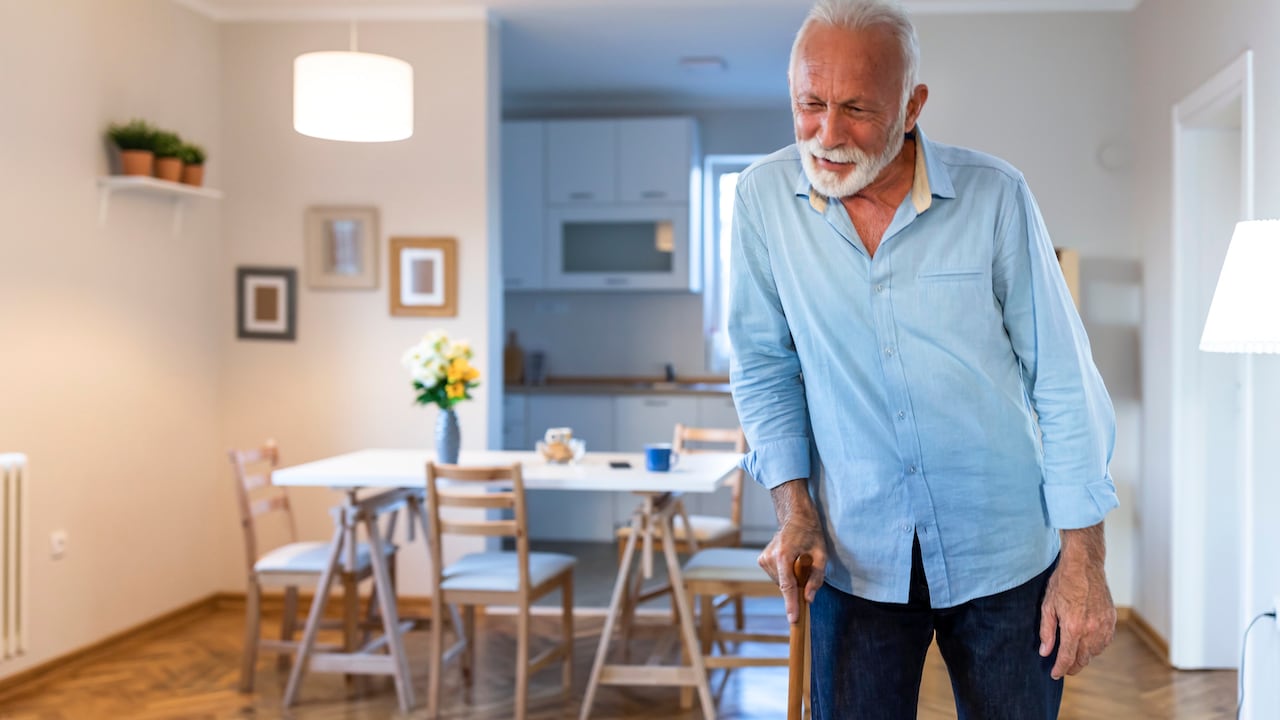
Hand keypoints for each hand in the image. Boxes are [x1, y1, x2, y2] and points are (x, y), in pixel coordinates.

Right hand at [757, 479, 826, 623]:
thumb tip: (809, 598)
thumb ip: (816, 578)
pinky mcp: (762, 559)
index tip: (793, 619)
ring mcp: (763, 558)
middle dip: (797, 586)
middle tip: (807, 569)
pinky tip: (791, 561)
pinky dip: (785, 575)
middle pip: (785, 586)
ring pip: (780, 583)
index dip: (792, 604)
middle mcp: (770, 558)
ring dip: (791, 579)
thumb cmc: (811, 533)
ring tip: (798, 561)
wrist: (795, 516)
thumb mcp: (821, 555)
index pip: (788, 587)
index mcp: (783, 555)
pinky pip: (777, 577)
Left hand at [1039, 524, 1115, 678]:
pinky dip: (1097, 646)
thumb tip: (1045, 652)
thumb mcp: (1047, 606)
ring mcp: (1104, 625)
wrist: (1084, 566)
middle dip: (1073, 666)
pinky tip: (1088, 644)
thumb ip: (1047, 632)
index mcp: (1073, 627)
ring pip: (1095, 652)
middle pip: (1083, 659)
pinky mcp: (1111, 619)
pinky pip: (1105, 641)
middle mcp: (1091, 629)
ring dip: (1085, 657)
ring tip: (1075, 656)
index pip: (1067, 658)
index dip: (1060, 669)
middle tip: (1064, 668)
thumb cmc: (1062, 583)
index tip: (1055, 674)